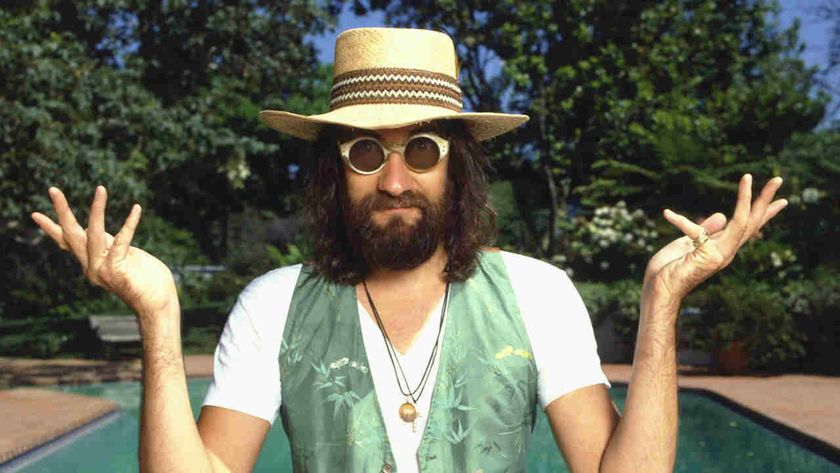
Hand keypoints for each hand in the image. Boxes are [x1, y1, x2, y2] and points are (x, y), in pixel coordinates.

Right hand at [31, 186, 177, 324]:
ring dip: (97, 209)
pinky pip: (122, 240)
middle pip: (72, 235)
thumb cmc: (148, 281)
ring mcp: (101, 270)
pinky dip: (130, 223)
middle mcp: (92, 267)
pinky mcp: (116, 270)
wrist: (158, 306)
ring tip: (100, 189)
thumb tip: (101, 231)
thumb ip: (112, 245)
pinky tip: (136, 209)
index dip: (52, 228)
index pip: (68, 243)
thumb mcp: (127, 257)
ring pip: (93, 233)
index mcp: (92, 263)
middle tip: (53, 189)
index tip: (35, 214)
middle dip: (62, 211)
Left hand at [643, 174, 787, 304]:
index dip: (764, 212)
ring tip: (749, 178)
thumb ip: (705, 230)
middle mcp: (727, 251)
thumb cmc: (668, 270)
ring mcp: (720, 255)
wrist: (659, 292)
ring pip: (742, 222)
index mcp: (723, 247)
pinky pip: (697, 233)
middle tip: (779, 178)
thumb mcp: (686, 243)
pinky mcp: (707, 257)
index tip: (782, 200)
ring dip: (746, 198)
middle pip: (753, 222)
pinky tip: (667, 214)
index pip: (748, 226)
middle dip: (766, 200)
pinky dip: (681, 222)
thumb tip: (721, 215)